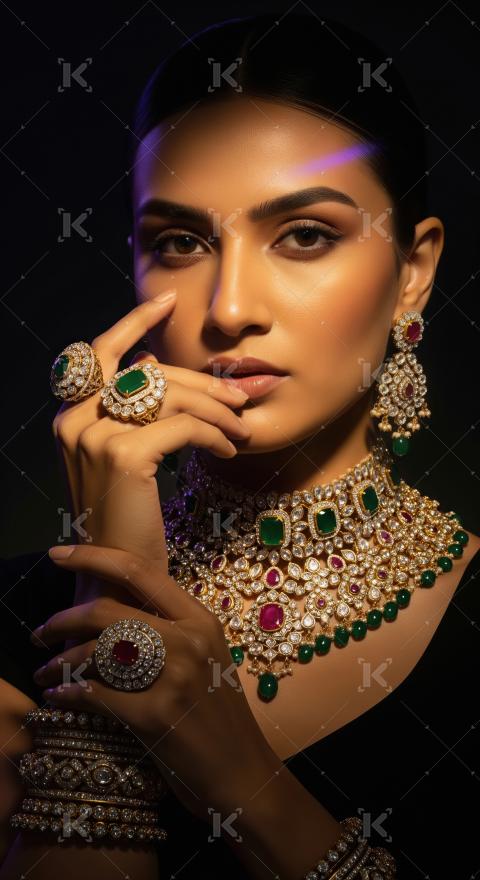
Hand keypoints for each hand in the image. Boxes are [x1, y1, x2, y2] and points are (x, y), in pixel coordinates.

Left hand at [30, 545, 281, 821]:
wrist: (241, 769)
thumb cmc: (219, 711)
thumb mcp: (206, 656)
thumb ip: (170, 628)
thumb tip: (112, 610)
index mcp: (199, 619)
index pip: (139, 571)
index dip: (93, 557)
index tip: (58, 555)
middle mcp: (188, 641)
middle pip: (107, 612)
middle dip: (61, 619)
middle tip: (40, 633)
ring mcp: (174, 678)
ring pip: (97, 652)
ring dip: (60, 661)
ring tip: (45, 671)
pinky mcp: (156, 716)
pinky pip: (96, 695)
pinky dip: (69, 694)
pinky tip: (59, 695)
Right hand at [51, 288, 249, 608]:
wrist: (120, 578)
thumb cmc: (128, 520)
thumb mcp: (126, 456)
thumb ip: (132, 411)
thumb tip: (156, 362)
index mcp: (71, 414)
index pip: (102, 351)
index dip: (134, 321)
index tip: (167, 300)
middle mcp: (74, 419)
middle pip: (148, 372)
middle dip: (202, 381)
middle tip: (240, 396)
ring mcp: (94, 436)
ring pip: (169, 395)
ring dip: (216, 409)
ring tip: (244, 428)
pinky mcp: (122, 455)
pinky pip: (183, 426)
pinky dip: (215, 435)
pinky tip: (231, 450)